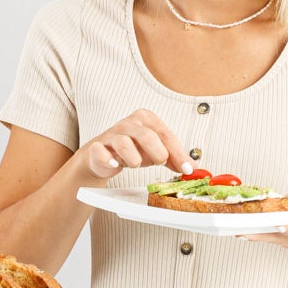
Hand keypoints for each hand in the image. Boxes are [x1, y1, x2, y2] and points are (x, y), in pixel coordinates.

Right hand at [78, 108, 192, 182]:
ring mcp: (111, 134)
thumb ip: (173, 158)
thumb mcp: (155, 151)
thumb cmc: (131, 150)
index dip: (179, 153)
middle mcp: (129, 123)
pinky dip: (109, 160)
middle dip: (157, 154)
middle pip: (148, 137)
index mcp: (146, 119)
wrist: (101, 156)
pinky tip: (114, 164)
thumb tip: (191, 168)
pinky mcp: (96, 147)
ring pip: (125, 144)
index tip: (187, 168)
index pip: (166, 135)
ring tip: (134, 164)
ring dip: (134, 160)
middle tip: (159, 163)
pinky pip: (101, 152)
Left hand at [236, 177, 287, 248]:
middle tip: (241, 228)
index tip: (273, 224)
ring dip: (250, 230)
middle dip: (260, 231)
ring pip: (267, 236)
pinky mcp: (277, 235)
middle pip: (279, 236)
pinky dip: (250, 226)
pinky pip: (262, 231)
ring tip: (232, 225)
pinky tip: (235, 222)